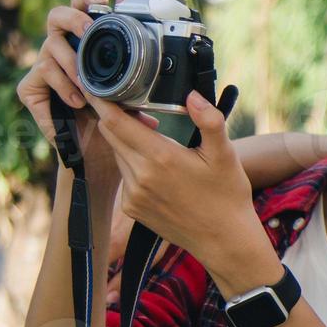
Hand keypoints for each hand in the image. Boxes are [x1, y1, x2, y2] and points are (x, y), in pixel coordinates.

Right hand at [16, 0, 159, 184]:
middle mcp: (62, 49)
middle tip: (88, 28)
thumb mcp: (132, 93)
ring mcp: (43, 66)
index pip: (81, 9)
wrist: (97, 151)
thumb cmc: (113, 116)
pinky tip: (78, 101)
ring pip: (50, 48)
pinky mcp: (30, 89)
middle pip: (56, 16)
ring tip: (87, 83)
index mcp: (84, 43)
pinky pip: (41, 77)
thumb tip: (161, 66)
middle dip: (73, 18)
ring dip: (72, 64)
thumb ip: (141, 76)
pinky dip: (62, 88)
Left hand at [82, 86, 274, 291]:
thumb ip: (209, 121)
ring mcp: (133, 194)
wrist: (224, 240)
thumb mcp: (225, 154)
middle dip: (117, 116)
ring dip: (126, 141)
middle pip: (110, 135)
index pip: (115, 122)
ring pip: (117, 154)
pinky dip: (132, 164)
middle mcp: (140, 176)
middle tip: (138, 107)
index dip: (102, 101)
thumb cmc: (228, 196)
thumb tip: (193, 95)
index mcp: (160, 158)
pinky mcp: (132, 208)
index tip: (98, 86)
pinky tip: (156, 167)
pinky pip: (123, 176)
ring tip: (153, 138)